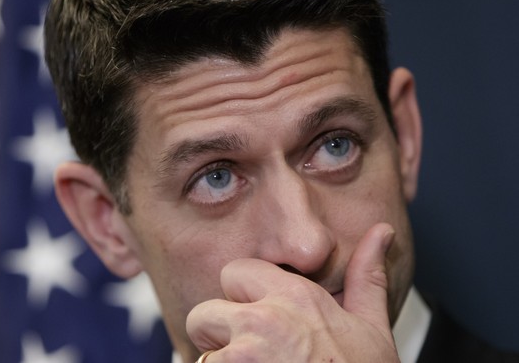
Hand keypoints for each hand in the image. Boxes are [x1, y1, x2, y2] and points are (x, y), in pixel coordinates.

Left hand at [186, 223, 399, 361]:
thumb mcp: (372, 330)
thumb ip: (367, 278)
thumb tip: (381, 232)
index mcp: (296, 298)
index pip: (235, 271)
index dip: (241, 295)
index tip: (257, 318)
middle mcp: (263, 321)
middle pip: (204, 312)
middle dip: (219, 333)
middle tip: (249, 355)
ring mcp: (243, 356)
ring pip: (201, 354)